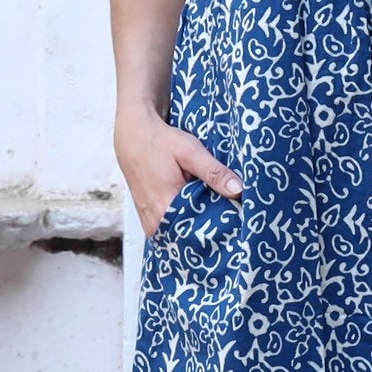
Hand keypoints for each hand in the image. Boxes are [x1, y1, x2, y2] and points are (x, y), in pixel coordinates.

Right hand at [114, 103, 243, 238]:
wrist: (133, 136)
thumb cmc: (160, 142)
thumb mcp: (191, 152)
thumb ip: (214, 172)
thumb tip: (238, 190)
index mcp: (165, 207)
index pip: (199, 232)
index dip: (219, 227)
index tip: (236, 222)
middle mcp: (155, 221)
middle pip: (190, 236)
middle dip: (210, 228)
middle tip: (230, 218)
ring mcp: (150, 222)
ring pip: (180, 233)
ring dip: (197, 225)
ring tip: (215, 214)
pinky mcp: (148, 219)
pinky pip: (171, 228)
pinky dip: (185, 222)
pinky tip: (198, 211)